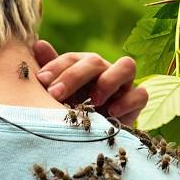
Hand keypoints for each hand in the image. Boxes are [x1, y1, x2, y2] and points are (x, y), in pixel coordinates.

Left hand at [33, 40, 148, 125]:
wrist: (92, 134)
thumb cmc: (71, 109)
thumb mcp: (56, 92)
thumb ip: (50, 70)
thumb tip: (38, 44)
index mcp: (84, 65)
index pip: (72, 58)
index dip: (56, 67)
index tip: (41, 81)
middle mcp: (105, 69)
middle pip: (95, 61)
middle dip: (74, 77)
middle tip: (56, 94)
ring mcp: (123, 84)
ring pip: (127, 66)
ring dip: (109, 80)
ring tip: (93, 100)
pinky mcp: (136, 101)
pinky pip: (141, 94)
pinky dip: (128, 101)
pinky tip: (112, 112)